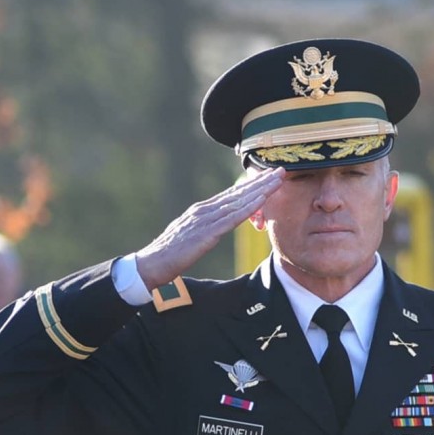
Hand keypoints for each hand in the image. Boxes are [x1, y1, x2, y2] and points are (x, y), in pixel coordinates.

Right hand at [134, 169, 285, 288]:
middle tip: (280, 170)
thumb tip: (217, 226)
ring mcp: (205, 220)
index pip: (231, 195)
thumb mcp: (192, 237)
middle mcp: (205, 210)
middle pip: (238, 193)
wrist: (152, 263)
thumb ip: (205, 228)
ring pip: (239, 202)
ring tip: (277, 180)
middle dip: (260, 182)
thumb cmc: (171, 254)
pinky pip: (232, 218)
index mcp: (202, 211)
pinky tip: (261, 199)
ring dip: (260, 190)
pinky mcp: (207, 233)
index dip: (251, 185)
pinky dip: (248, 207)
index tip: (268, 177)